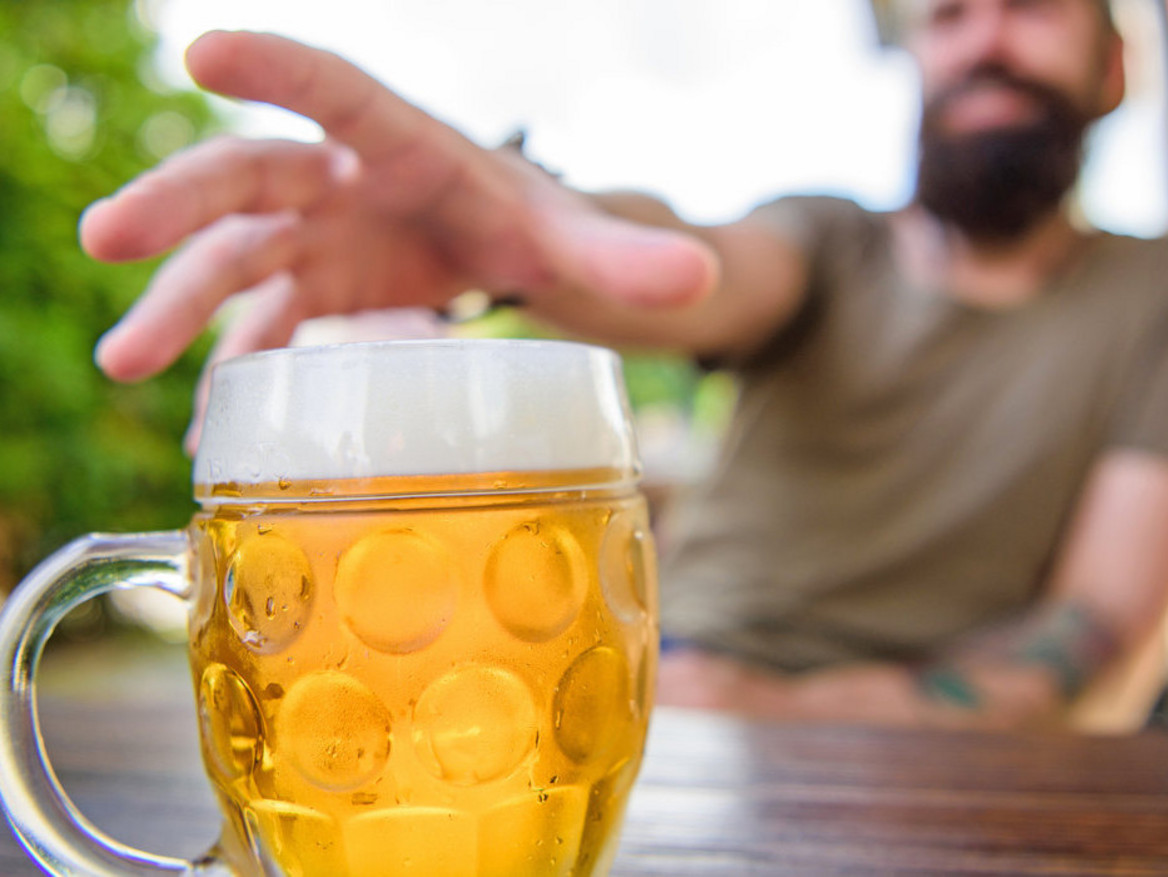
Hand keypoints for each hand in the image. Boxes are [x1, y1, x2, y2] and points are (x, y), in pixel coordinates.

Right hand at [81, 32, 715, 392]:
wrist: (497, 245)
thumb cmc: (525, 219)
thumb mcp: (573, 236)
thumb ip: (627, 253)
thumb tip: (701, 278)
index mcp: (404, 146)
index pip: (337, 91)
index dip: (275, 69)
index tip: (204, 52)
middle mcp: (343, 184)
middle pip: (248, 178)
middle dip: (177, 205)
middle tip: (105, 239)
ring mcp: (318, 241)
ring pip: (234, 262)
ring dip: (177, 308)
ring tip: (123, 364)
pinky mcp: (314, 294)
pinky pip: (260, 332)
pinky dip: (233, 376)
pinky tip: (206, 430)